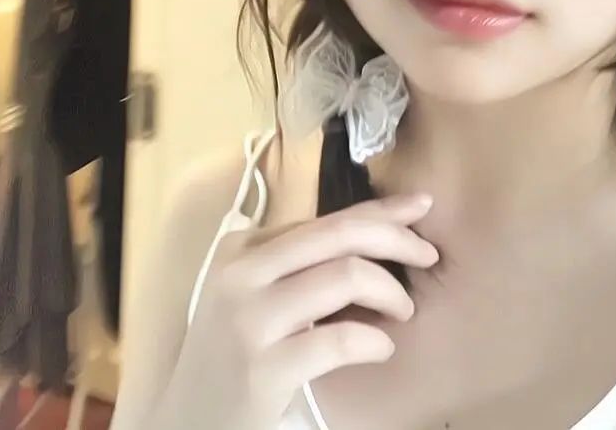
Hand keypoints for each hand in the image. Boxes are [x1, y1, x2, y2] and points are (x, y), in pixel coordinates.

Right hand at [157, 193, 437, 428]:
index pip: (327, 218)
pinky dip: (375, 340)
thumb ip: (301, 263)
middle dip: (398, 239)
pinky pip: (340, 338)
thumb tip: (377, 232)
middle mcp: (241, 273)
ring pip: (346, 276)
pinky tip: (382, 347)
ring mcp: (248, 319)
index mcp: (243, 248)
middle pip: (341, 235)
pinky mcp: (261, 368)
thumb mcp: (257, 295)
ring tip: (403, 312)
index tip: (422, 206)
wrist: (185, 422)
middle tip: (430, 256)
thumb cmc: (231, 354)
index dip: (382, 210)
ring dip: (392, 292)